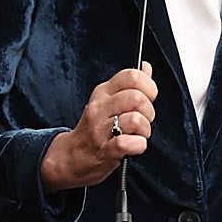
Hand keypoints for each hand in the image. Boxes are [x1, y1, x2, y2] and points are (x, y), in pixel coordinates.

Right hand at [40, 62, 157, 192]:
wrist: (72, 156)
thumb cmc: (96, 127)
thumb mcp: (110, 101)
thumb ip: (130, 84)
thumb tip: (146, 66)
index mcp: (104, 92)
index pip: (132, 76)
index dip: (149, 86)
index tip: (149, 97)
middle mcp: (100, 107)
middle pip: (136, 98)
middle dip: (149, 111)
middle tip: (144, 120)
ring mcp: (100, 129)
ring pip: (135, 119)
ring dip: (145, 130)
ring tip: (138, 134)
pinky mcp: (104, 150)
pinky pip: (126, 143)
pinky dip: (137, 145)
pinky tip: (134, 146)